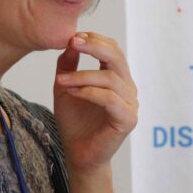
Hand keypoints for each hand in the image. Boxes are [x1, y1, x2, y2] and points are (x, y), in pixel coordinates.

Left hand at [53, 32, 137, 175]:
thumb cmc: (74, 122)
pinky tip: (72, 92)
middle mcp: (127, 88)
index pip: (113, 50)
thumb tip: (70, 42)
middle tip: (73, 42)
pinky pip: (110, 99)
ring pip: (110, 78)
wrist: (78, 155)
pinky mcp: (127, 120)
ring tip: (61, 80)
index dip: (95, 40)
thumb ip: (68, 66)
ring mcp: (130, 104)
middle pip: (117, 58)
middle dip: (94, 46)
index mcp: (117, 78)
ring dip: (83, 76)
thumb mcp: (65, 88)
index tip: (73, 37)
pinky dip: (89, 92)